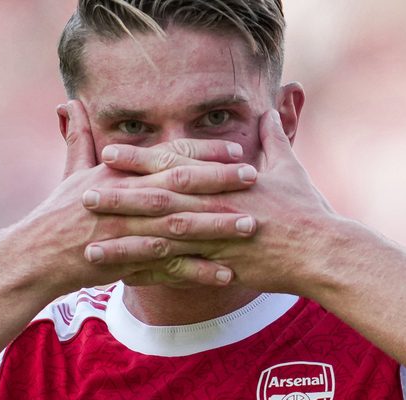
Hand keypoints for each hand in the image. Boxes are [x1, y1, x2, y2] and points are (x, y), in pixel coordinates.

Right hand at [0, 100, 262, 297]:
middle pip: (180, 187)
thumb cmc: (58, 211)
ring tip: (251, 226)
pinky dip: (197, 273)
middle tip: (255, 178)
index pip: (168, 157)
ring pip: (181, 228)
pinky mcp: (129, 263)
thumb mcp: (70, 171)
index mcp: (119, 175)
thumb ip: (79, 138)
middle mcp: (126, 199)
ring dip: (217, 227)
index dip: (204, 153)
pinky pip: (169, 269)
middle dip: (220, 182)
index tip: (236, 149)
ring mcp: (129, 232)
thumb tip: (69, 102)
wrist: (37, 255)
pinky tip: (227, 276)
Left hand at [81, 110, 339, 294]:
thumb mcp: (290, 167)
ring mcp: (214, 240)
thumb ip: (275, 139)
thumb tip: (270, 111)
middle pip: (157, 201)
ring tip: (89, 245)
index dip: (139, 160)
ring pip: (159, 241)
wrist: (322, 251)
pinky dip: (150, 277)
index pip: (173, 166)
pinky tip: (124, 282)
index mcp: (223, 181)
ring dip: (123, 242)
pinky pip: (177, 274)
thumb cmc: (307, 209)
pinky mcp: (219, 269)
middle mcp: (213, 207)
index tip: (109, 154)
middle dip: (118, 198)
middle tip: (82, 196)